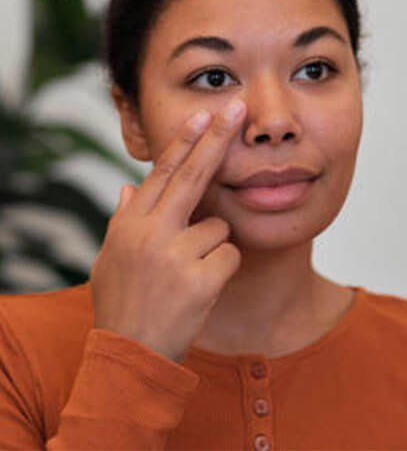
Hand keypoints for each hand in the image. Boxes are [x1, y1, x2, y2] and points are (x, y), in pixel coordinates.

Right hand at [90, 98, 245, 363]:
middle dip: (216, 138)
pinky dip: (221, 269)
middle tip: (237, 108)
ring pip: (218, 226)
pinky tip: (199, 289)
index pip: (162, 172)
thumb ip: (122, 220)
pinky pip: (229, 256)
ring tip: (186, 275)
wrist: (130, 356)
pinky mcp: (200, 279)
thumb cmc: (123, 303)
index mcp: (130, 224)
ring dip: (211, 246)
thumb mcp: (111, 259)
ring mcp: (175, 255)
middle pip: (192, 175)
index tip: (202, 115)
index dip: (184, 141)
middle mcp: (150, 232)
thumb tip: (129, 186)